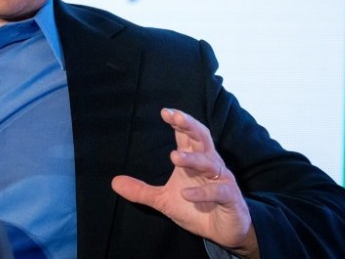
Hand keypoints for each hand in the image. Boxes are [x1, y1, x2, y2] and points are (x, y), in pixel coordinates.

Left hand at [112, 109, 258, 257]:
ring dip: (193, 159)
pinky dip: (202, 192)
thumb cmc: (196, 208)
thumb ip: (141, 191)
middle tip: (175, 117)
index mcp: (195, 160)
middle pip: (202, 138)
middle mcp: (209, 165)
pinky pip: (218, 191)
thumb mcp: (164, 200)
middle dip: (190, 126)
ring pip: (210, 163)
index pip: (187, 136)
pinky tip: (185, 194)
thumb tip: (114, 182)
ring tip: (174, 156)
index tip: (165, 112)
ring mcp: (221, 180)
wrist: (224, 232)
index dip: (179, 122)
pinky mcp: (230, 198)